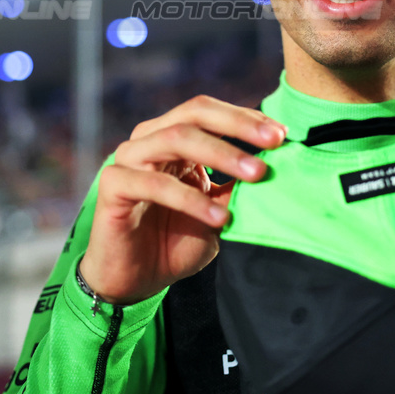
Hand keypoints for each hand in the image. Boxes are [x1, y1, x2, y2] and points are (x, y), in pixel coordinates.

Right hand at [78, 95, 285, 305]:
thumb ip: (236, 186)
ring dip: (221, 154)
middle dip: (238, 125)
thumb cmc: (175, 240)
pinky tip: (220, 217)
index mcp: (172, 137)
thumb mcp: (217, 210)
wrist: (135, 281)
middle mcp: (149, 140)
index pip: (210, 113)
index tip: (282, 134)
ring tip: (257, 175)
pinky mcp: (113, 186)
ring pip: (176, 139)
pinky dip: (191, 199)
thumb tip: (275, 166)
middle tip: (274, 142)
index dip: (246, 118)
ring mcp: (128, 159)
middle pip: (194, 114)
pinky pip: (154, 184)